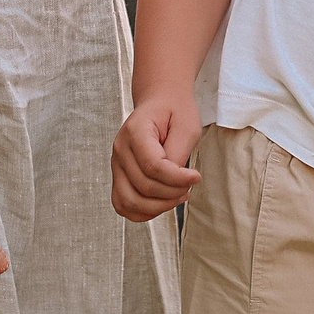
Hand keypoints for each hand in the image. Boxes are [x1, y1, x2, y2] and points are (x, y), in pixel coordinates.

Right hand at [111, 92, 203, 221]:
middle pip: (143, 186)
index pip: (152, 166)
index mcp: (135, 131)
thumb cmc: (174, 111)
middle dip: (172, 193)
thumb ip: (178, 153)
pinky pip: (122, 204)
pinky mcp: (119, 176)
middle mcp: (120, 149)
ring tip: (178, 196)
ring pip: (129, 201)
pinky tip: (162, 203)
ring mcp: (117, 165)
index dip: (177, 178)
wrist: (159, 102)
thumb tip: (174, 181)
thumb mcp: (186, 126)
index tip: (196, 177)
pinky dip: (142, 212)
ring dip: (158, 207)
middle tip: (189, 185)